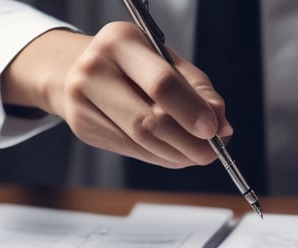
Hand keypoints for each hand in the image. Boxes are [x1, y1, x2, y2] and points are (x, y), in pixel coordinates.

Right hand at [0, 24, 230, 167]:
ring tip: (196, 154)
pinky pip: (132, 151)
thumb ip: (198, 90)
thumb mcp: (166, 62)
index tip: (214, 131)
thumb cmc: (132, 65)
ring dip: (176, 155)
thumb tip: (222, 127)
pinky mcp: (83, 128)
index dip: (191, 112)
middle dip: (187, 143)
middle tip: (210, 153)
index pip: (162, 83)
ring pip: (141, 142)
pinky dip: (160, 157)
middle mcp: (96, 68)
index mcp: (121, 41)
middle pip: (148, 120)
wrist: (76, 69)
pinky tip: (173, 153)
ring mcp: (83, 101)